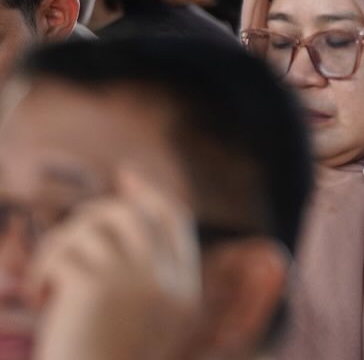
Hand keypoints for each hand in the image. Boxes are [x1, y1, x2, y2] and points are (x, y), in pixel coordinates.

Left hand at [30, 169, 202, 359]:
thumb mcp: (137, 332)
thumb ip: (142, 288)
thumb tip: (122, 227)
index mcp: (182, 293)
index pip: (174, 220)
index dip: (150, 194)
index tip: (127, 177)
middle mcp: (164, 279)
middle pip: (131, 213)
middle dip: (92, 218)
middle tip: (62, 247)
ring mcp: (133, 278)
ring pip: (94, 225)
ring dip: (61, 247)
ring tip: (44, 283)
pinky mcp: (94, 284)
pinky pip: (63, 253)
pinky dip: (43, 270)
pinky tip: (36, 296)